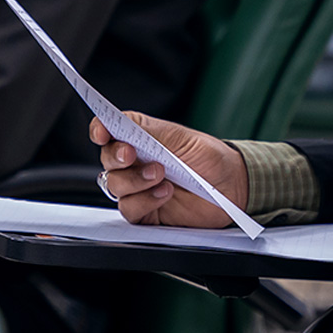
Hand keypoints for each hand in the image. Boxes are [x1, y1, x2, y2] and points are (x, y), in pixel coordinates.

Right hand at [91, 112, 247, 226]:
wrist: (233, 186)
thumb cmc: (210, 158)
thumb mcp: (181, 138)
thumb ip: (148, 131)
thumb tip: (119, 120)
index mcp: (141, 139)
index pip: (109, 132)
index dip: (99, 130)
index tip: (102, 133)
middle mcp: (136, 164)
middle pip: (108, 160)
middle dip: (116, 157)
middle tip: (132, 155)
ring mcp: (139, 189)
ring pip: (115, 186)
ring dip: (135, 180)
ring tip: (161, 176)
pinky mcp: (147, 212)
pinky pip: (130, 210)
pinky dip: (145, 201)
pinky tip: (165, 193)